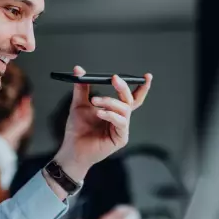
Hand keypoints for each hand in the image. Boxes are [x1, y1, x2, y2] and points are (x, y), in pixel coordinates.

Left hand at [54, 66, 151, 180]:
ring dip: (110, 102)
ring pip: (124, 109)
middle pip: (130, 100)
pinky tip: (100, 114)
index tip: (146, 76)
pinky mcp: (121, 138)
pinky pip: (121, 122)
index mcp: (114, 110)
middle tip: (114, 79)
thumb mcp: (79, 104)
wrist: (72, 148)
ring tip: (95, 101)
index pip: (131, 96)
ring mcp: (122, 128)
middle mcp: (121, 118)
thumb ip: (82, 88)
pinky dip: (110, 115)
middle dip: (123, 87)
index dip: (141, 87)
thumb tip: (79, 70)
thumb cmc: (77, 129)